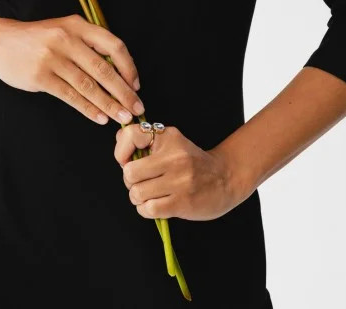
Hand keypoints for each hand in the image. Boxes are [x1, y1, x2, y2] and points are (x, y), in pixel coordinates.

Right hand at [0, 13, 144, 125]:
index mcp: (77, 25)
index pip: (113, 45)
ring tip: (122, 117)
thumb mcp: (64, 30)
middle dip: (123, 92)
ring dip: (109, 104)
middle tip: (136, 108)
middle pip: (104, 69)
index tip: (136, 85)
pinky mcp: (40, 76)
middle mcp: (67, 39)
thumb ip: (88, 44)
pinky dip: (88, 108)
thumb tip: (118, 71)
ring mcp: (52, 58)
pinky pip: (70, 96)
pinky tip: (99, 118)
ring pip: (88, 85)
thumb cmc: (38, 38)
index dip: (129, 67)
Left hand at [114, 123, 254, 220]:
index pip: (130, 135)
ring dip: (138, 198)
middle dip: (130, 182)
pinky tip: (155, 206)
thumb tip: (119, 139)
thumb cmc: (193, 162)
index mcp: (168, 137)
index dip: (121, 151)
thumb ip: (146, 140)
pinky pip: (149, 209)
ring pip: (137, 193)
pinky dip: (146, 210)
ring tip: (150, 195)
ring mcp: (179, 180)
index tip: (127, 161)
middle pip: (129, 173)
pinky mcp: (182, 202)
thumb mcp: (172, 142)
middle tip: (140, 183)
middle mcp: (173, 156)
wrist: (225, 178)